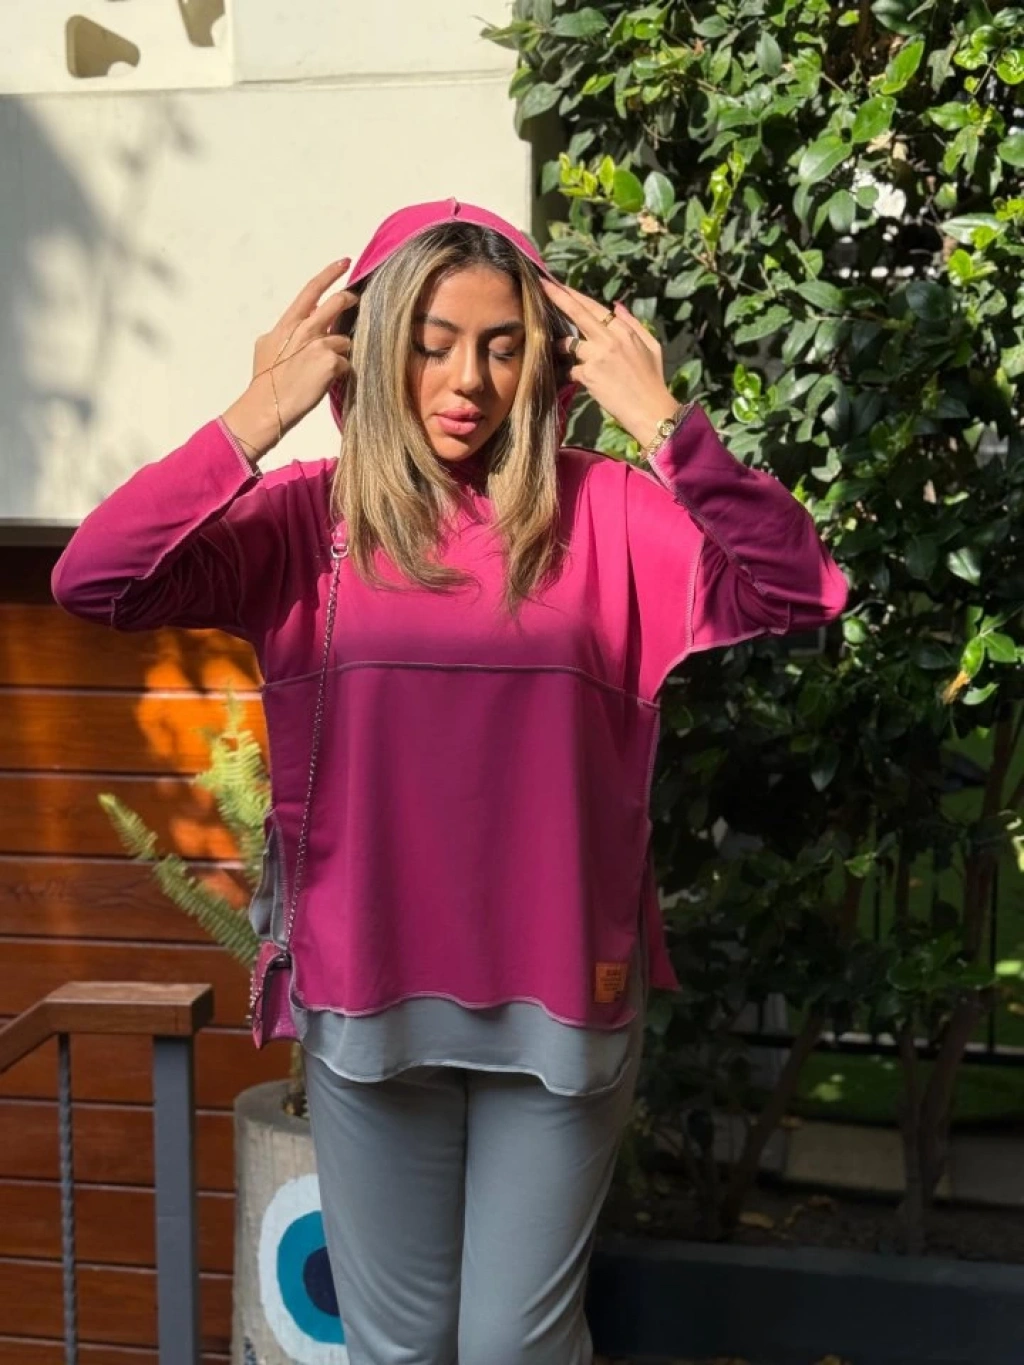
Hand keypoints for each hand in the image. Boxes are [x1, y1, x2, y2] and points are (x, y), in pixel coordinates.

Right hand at [222, 259, 357, 461]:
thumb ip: (283, 333)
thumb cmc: (265, 382)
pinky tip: (325, 383)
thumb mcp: (266, 347)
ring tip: (325, 369)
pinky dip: (340, 373)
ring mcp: (318, 344)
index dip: (329, 274)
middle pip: (337, 303)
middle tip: (356, 302)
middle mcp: (304, 329)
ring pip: (344, 339)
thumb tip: (291, 327)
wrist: (265, 406)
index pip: (311, 290)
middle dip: (349, 301)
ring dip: (341, 352)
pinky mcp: (330, 362)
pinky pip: (345, 363)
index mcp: (287, 323)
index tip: (344, 262)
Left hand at [541, 278, 678, 448]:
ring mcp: (598, 356)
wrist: (651, 410)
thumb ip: (633, 324)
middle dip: (558, 296)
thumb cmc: (653, 381)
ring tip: (556, 350)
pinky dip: (570, 373)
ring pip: (569, 344)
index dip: (575, 295)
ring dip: (561, 346)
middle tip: (541, 285)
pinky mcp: (589, 375)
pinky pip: (571, 369)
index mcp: (625, 331)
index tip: (559, 285)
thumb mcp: (651, 347)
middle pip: (579, 313)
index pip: (595, 307)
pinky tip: (571, 378)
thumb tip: (617, 305)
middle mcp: (610, 339)